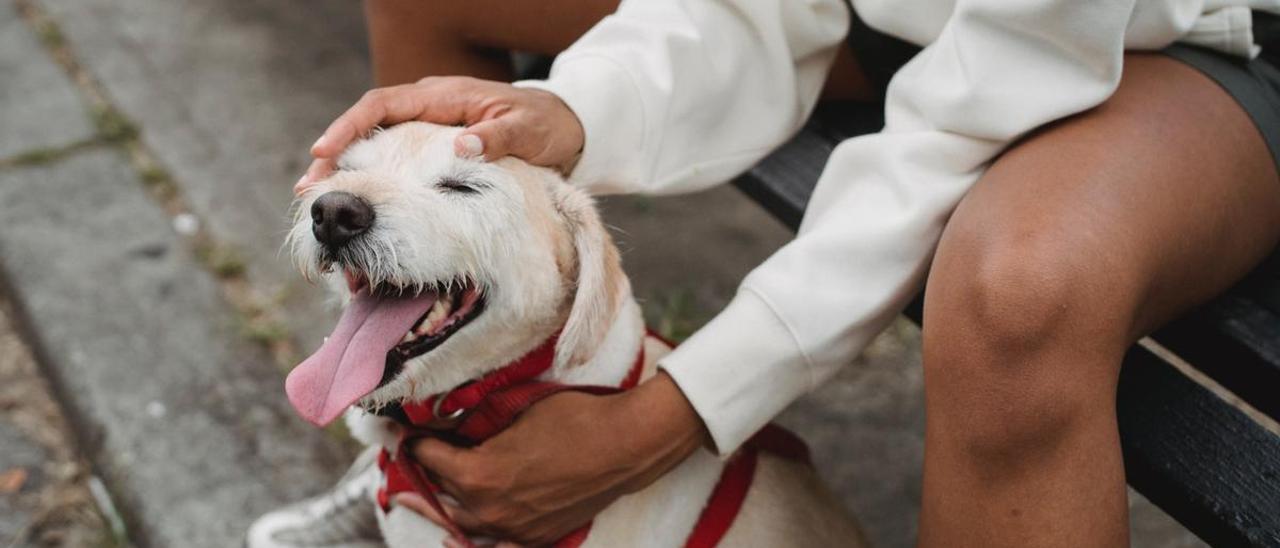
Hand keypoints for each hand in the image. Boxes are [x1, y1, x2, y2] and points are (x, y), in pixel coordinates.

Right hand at [298, 77, 584, 193]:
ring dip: (350, 171)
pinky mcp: (432, 150)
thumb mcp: (526, 131)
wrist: (563, 128)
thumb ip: (497, 138)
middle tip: (310, 187)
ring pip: (377, 146)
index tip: (325, 150)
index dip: (350, 126)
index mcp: (442, 96)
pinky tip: (360, 208)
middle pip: (368, 126)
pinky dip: (374, 182)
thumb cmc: (544, 126)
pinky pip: (395, 163)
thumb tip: (462, 145)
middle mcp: (427, 108)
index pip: (383, 104)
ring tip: (321, 200)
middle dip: (336, 153)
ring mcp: (427, 129)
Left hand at [398, 372, 708, 544]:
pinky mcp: (535, 537)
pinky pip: (494, 545)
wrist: (624, 447)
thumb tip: (455, 424)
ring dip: (438, 508)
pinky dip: (472, 538)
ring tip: (415, 501)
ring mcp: (512, 530)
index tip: (407, 431)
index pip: (428, 458)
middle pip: (439, 494)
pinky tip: (457, 535)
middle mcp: (488, 509)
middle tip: (405, 461)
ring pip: (460, 524)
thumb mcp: (516, 412)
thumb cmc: (574, 420)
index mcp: (477, 474)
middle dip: (420, 475)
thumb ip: (479, 426)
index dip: (415, 441)